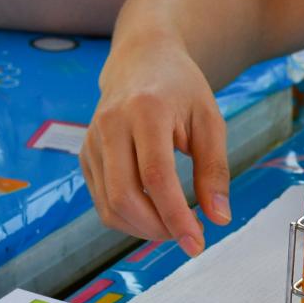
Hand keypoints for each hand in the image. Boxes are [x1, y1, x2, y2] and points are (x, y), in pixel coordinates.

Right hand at [81, 34, 231, 253]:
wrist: (141, 59)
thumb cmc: (181, 89)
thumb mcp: (209, 121)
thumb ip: (215, 170)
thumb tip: (218, 218)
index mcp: (145, 111)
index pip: (156, 177)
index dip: (175, 216)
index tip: (197, 242)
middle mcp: (111, 125)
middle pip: (125, 197)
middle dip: (158, 229)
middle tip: (188, 235)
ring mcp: (92, 141)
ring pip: (109, 206)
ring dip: (143, 229)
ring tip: (174, 226)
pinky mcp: (85, 154)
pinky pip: (102, 201)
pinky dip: (128, 219)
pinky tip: (153, 214)